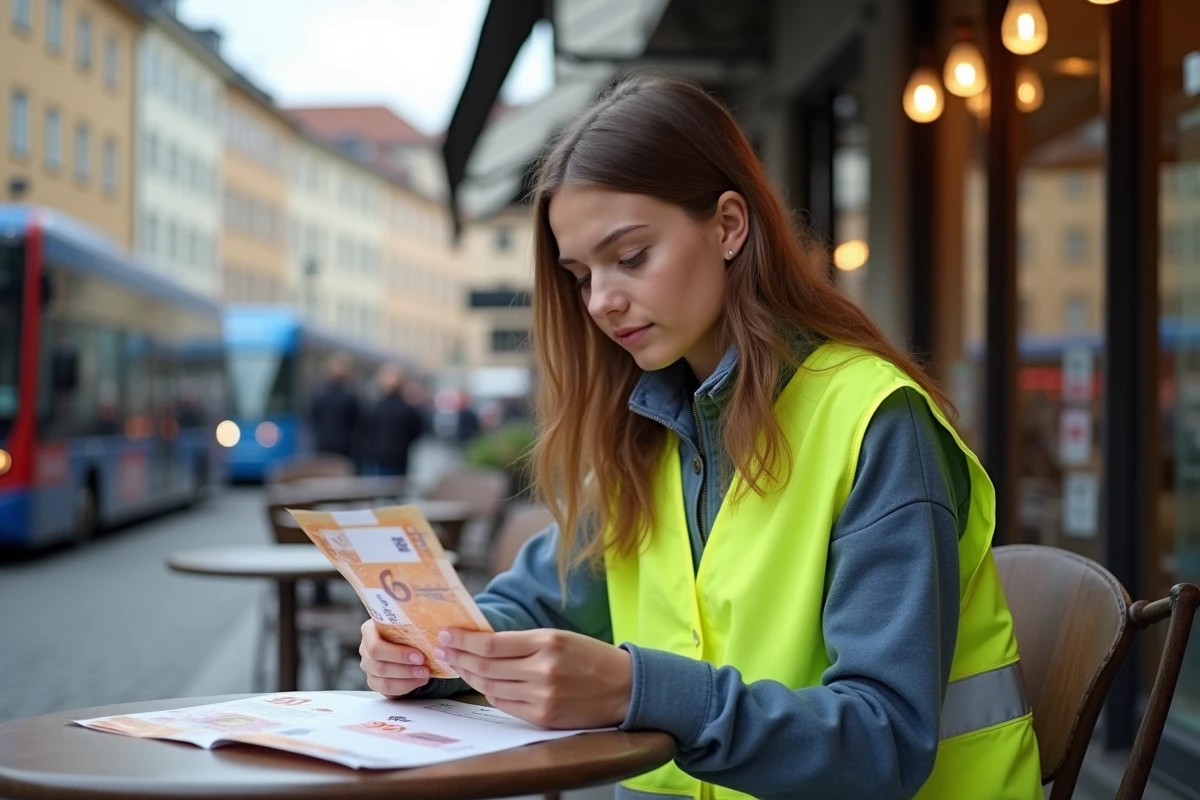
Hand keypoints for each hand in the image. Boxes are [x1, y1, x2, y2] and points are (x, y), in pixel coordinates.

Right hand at [359, 620, 430, 698]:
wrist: (407, 642)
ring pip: (383, 680)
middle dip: (404, 668)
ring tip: (425, 675)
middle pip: (379, 665)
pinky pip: (387, 690)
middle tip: (425, 668)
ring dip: (407, 679)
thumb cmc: (409, 629)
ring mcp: (368, 667)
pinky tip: (419, 681)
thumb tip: (439, 631)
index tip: (420, 655)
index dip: (398, 654)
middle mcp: (365, 649)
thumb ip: (415, 623)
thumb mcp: (409, 622)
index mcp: (369, 630)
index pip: (376, 646)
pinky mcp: (374, 682)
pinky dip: (405, 687)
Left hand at [434, 628, 631, 729]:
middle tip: (442, 649)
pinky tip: (481, 684)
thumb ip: (523, 641)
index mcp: (547, 642)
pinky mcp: (543, 716)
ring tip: (457, 665)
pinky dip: (490, 693)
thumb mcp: (559, 637)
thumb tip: (482, 642)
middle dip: (459, 657)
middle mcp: (543, 669)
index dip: (464, 640)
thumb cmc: (591, 657)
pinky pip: (505, 704)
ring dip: (469, 676)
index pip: (491, 644)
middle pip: (486, 666)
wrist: (624, 687)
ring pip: (491, 687)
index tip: (447, 634)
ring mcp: (543, 696)